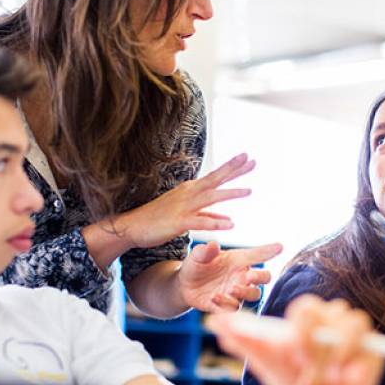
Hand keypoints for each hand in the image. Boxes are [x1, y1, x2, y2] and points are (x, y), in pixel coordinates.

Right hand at [121, 154, 254, 248]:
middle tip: (251, 161)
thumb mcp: (187, 214)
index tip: (248, 158)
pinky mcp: (178, 222)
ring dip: (229, 193)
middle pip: (215, 179)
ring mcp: (183, 206)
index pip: (215, 176)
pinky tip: (230, 224)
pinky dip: (215, 222)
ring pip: (210, 197)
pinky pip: (200, 221)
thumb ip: (209, 215)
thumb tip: (228, 218)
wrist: (132, 226)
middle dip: (233, 170)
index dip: (232, 168)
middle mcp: (188, 194)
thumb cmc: (159, 219)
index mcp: (191, 190)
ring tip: (249, 191)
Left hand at [177, 241, 281, 311]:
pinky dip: (227, 304)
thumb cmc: (196, 266)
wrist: (184, 285)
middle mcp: (242, 276)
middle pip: (264, 277)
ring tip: (231, 289)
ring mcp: (237, 292)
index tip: (279, 246)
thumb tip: (213, 244)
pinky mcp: (228, 306)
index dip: (269, 250)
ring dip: (245, 292)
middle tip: (248, 276)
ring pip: (254, 295)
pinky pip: (235, 308)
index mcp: (239, 260)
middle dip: (261, 277)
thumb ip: (205, 251)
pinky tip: (215, 297)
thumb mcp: (197, 256)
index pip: (257, 255)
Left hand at [209, 295, 384, 384]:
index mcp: (308, 317)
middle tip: (307, 365)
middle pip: (336, 317)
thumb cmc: (284, 376)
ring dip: (342, 354)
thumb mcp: (264, 361)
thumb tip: (214, 323)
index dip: (302, 326)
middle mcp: (334, 322)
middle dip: (324, 342)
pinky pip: (372, 357)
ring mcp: (355, 340)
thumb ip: (243, 341)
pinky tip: (348, 383)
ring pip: (355, 333)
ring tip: (330, 380)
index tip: (291, 350)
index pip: (308, 308)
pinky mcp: (371, 359)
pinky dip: (360, 368)